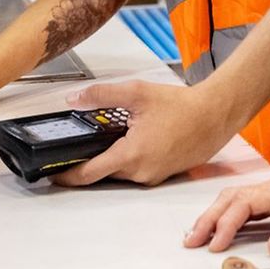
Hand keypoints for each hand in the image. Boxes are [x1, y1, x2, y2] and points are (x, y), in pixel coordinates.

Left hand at [49, 81, 237, 186]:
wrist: (215, 115)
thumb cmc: (183, 106)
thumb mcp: (137, 93)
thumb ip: (102, 95)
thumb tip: (75, 99)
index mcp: (131, 155)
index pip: (89, 173)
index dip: (67, 175)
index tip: (54, 174)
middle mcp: (141, 172)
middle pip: (103, 172)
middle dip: (90, 160)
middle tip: (79, 145)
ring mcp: (153, 176)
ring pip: (121, 171)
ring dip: (111, 157)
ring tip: (112, 135)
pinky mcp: (162, 174)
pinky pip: (137, 170)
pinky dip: (129, 158)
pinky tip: (134, 138)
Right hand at [184, 150, 269, 254]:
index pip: (247, 203)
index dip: (227, 223)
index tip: (216, 243)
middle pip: (233, 197)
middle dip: (209, 217)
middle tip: (192, 239)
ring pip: (235, 199)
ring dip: (214, 216)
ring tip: (197, 235)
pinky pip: (245, 206)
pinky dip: (227, 216)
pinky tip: (219, 229)